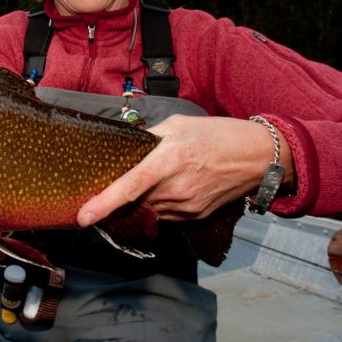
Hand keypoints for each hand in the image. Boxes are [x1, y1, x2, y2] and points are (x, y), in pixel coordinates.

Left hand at [77, 114, 293, 224]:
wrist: (258, 157)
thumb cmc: (219, 135)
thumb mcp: (179, 125)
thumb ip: (151, 138)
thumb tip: (130, 147)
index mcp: (168, 161)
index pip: (129, 187)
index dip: (103, 204)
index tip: (83, 217)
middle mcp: (175, 188)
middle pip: (134, 202)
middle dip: (119, 198)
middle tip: (114, 184)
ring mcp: (186, 206)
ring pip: (148, 210)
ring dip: (141, 200)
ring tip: (155, 180)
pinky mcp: (194, 216)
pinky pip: (165, 215)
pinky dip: (159, 204)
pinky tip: (169, 187)